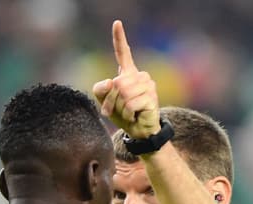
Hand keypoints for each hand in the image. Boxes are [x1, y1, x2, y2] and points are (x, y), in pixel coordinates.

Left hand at [92, 20, 161, 140]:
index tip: (117, 23)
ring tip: (128, 112)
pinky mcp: (152, 96)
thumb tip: (112, 82)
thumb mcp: (105, 102)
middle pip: (116, 83)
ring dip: (120, 108)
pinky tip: (135, 115)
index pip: (123, 53)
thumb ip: (101, 90)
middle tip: (118, 109)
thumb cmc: (122, 114)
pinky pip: (131, 104)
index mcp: (127, 73)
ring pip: (123, 93)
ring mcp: (147, 84)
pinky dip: (128, 113)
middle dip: (111, 101)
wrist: (138, 130)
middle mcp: (139, 75)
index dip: (119, 38)